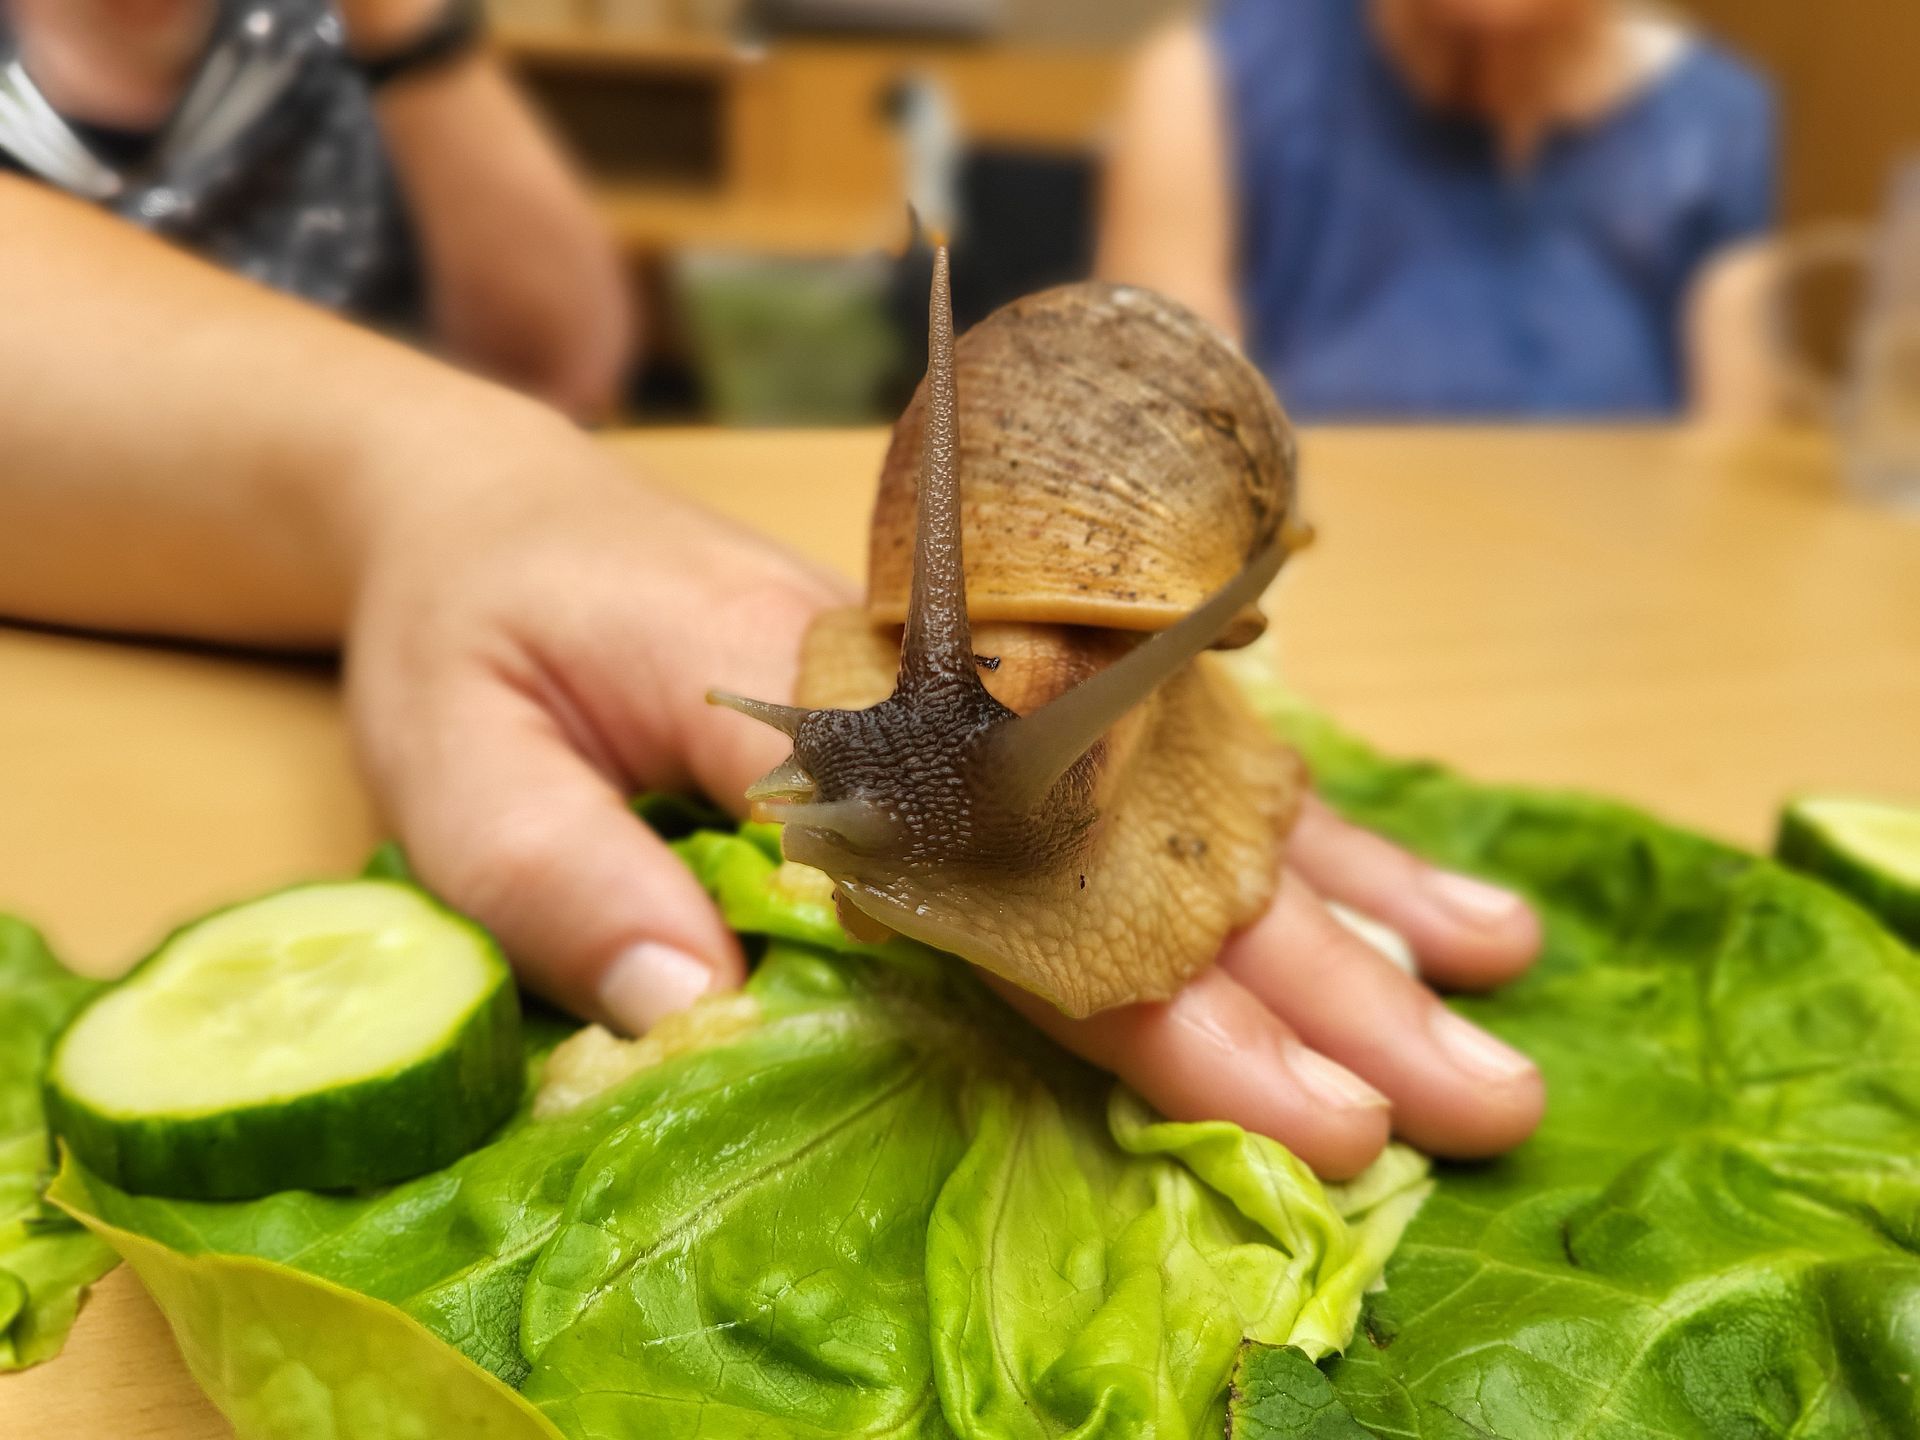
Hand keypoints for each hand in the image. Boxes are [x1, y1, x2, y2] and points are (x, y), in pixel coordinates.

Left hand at [347, 427, 1540, 1178]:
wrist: (498, 510)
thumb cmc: (479, 637)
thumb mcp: (459, 757)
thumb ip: (566, 880)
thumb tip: (698, 1017)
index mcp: (829, 716)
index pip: (1031, 889)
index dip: (1165, 1012)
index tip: (1302, 1115)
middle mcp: (949, 695)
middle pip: (1160, 851)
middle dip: (1324, 985)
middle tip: (1482, 1100)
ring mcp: (993, 689)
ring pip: (1201, 799)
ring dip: (1354, 907)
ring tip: (1504, 996)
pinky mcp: (1005, 699)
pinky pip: (1170, 763)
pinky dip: (1294, 832)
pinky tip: (1406, 890)